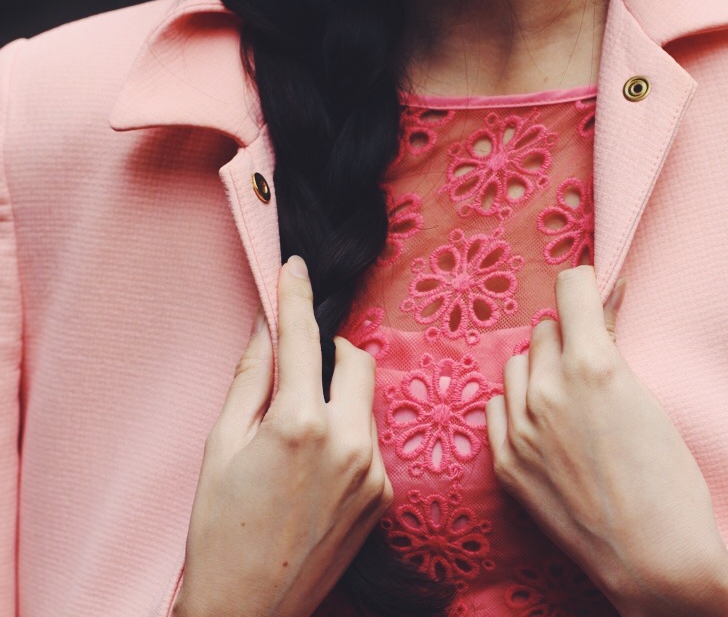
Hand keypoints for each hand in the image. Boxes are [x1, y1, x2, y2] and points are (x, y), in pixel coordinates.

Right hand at [173, 256, 391, 616]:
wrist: (250, 607)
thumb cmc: (219, 530)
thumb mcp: (220, 447)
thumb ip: (250, 379)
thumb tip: (266, 329)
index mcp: (300, 424)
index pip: (304, 340)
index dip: (296, 297)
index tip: (295, 268)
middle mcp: (349, 442)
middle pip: (356, 363)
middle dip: (332, 352)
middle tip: (300, 365)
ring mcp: (374, 471)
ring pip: (366, 404)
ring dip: (339, 398)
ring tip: (299, 432)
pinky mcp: (385, 496)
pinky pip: (371, 443)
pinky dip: (348, 437)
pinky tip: (316, 469)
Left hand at [486, 266, 727, 616]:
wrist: (654, 560)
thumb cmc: (671, 483)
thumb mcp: (650, 400)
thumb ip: (613, 353)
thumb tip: (600, 312)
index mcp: (593, 366)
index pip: (571, 288)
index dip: (584, 284)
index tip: (589, 289)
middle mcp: (548, 390)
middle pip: (543, 328)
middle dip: (566, 334)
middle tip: (589, 355)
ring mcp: (520, 428)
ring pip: (517, 365)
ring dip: (539, 368)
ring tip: (567, 395)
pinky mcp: (506, 462)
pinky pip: (497, 407)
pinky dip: (518, 405)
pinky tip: (543, 422)